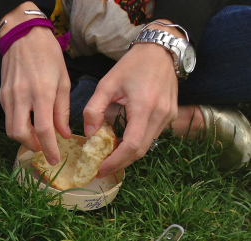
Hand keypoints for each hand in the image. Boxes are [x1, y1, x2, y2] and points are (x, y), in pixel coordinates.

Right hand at [0, 25, 71, 164]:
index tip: (54, 159)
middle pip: (20, 134)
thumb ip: (62, 110)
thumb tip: (63, 134)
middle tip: (43, 147)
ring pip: (10, 129)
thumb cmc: (48, 55)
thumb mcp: (63, 81)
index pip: (43, 129)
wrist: (23, 36)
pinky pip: (9, 117)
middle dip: (31, 145)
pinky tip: (29, 120)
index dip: (49, 148)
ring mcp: (8, 97)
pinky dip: (19, 124)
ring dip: (23, 137)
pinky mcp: (2, 96)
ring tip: (36, 136)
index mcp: (41, 92)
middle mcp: (21, 97)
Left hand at [83, 40, 177, 176]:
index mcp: (144, 107)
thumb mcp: (107, 84)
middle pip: (140, 151)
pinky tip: (122, 142)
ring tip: (109, 155)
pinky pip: (152, 136)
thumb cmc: (132, 65)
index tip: (100, 168)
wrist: (161, 51)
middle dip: (121, 162)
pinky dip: (137, 143)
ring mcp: (168, 116)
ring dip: (128, 153)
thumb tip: (89, 133)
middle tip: (102, 167)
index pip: (131, 145)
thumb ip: (94, 109)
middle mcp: (160, 114)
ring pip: (147, 145)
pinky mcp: (171, 115)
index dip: (116, 161)